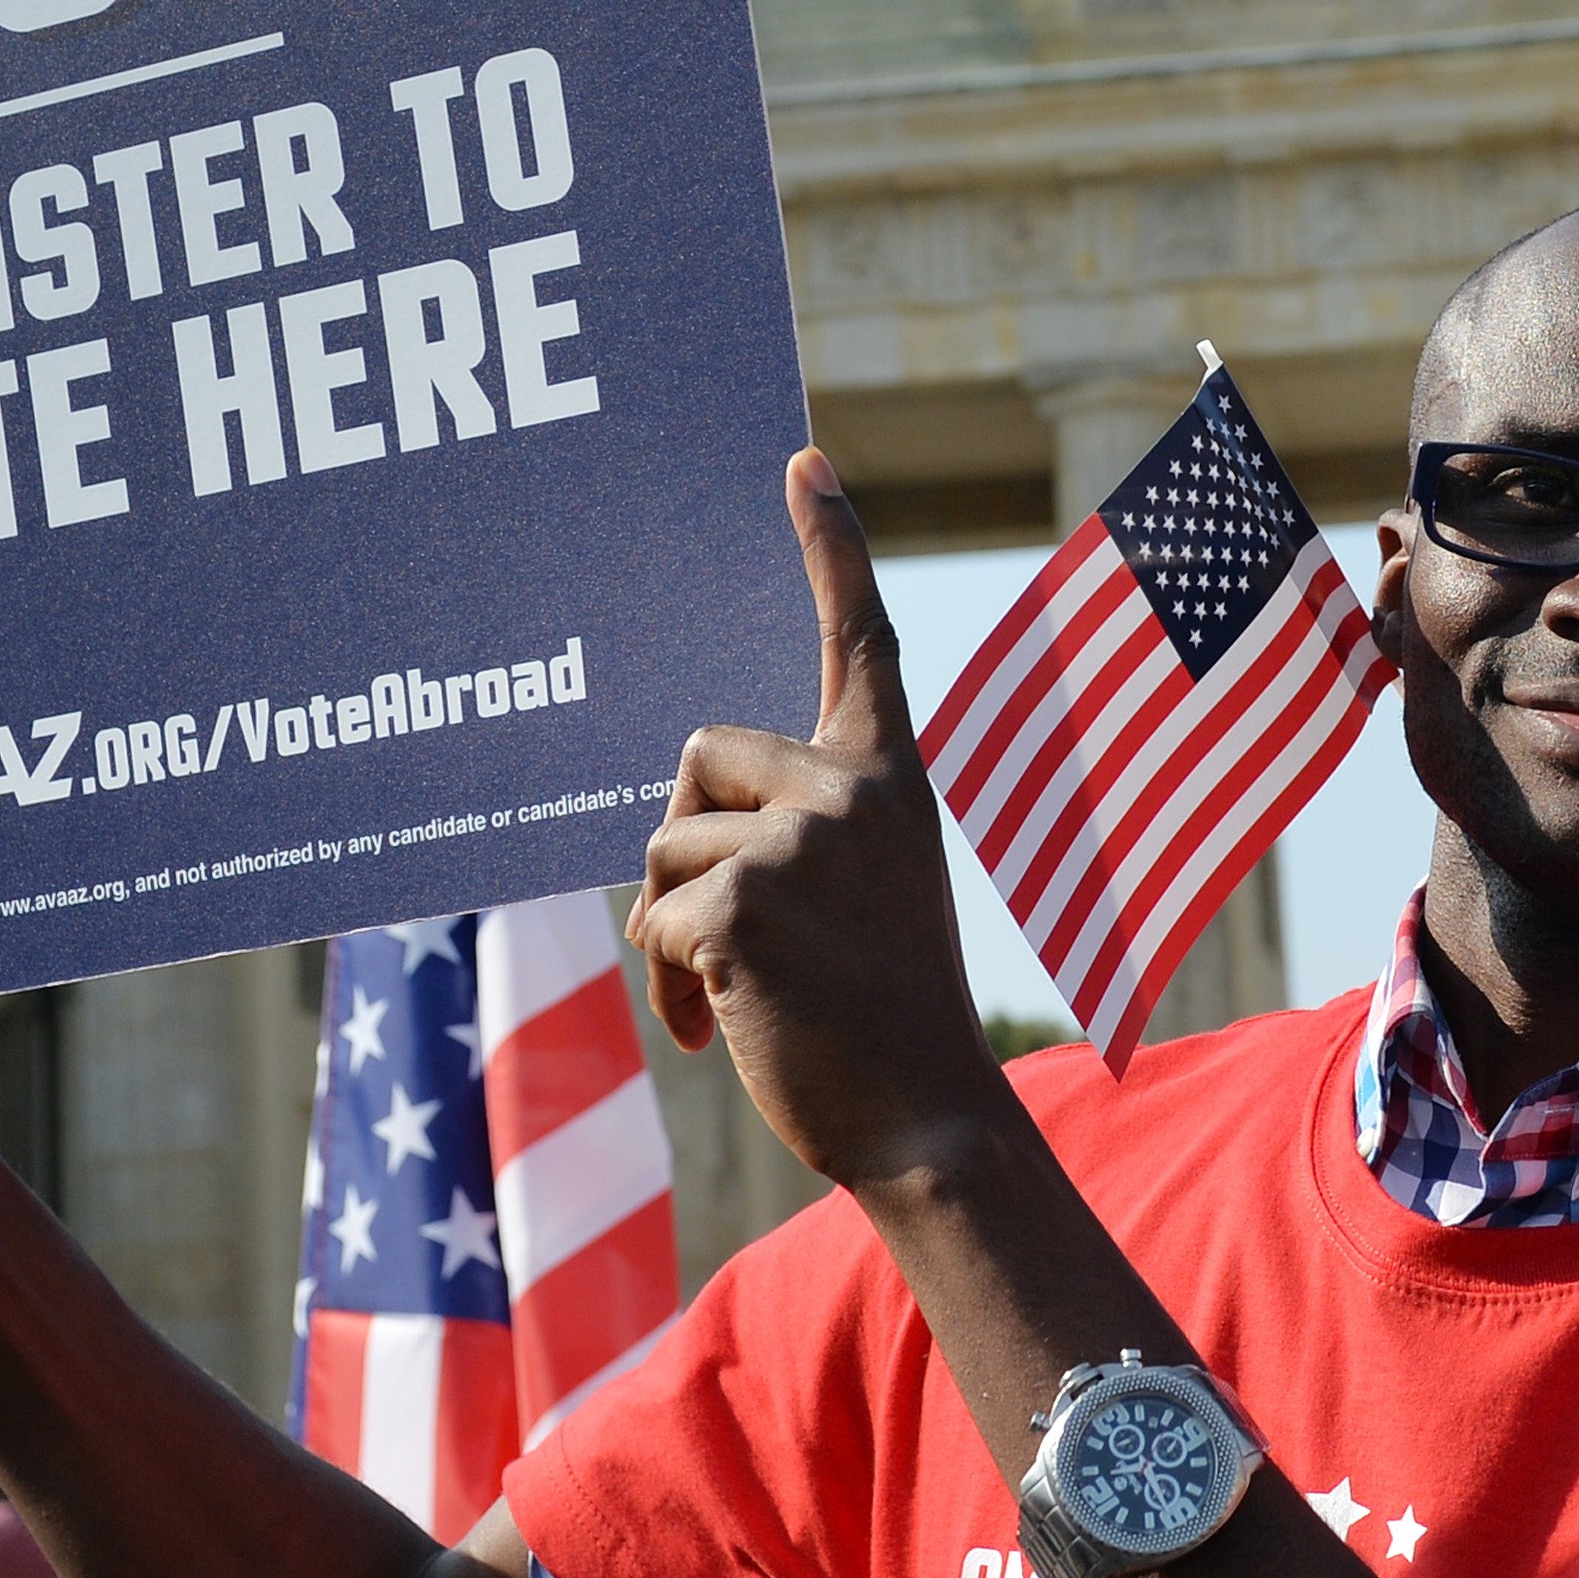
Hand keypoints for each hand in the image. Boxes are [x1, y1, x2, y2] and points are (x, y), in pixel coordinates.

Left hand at [628, 450, 1004, 1184]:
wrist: (926, 1119)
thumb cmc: (884, 1018)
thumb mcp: (865, 895)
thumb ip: (796, 833)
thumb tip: (671, 825)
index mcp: (890, 777)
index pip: (859, 638)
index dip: (830, 543)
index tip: (799, 458)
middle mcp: (851, 791)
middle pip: (695, 759)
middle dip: (684, 842)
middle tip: (729, 934)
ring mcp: (799, 845)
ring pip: (659, 850)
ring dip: (670, 932)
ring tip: (735, 998)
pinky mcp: (744, 907)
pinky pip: (652, 921)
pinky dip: (670, 985)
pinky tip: (720, 1031)